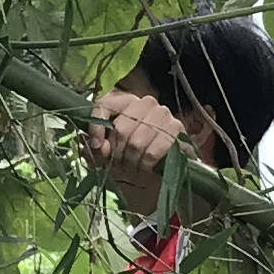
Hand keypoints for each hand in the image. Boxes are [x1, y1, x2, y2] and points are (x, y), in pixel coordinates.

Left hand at [83, 88, 184, 213]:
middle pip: (120, 128)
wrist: (164, 171)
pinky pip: (152, 152)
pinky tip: (145, 169)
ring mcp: (163, 114)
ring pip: (136, 142)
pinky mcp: (177, 129)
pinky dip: (144, 166)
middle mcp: (146, 103)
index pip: (105, 104)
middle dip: (116, 153)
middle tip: (119, 164)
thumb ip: (97, 149)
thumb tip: (99, 146)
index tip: (96, 146)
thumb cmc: (132, 158)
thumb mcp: (108, 154)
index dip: (96, 126)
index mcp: (126, 102)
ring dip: (131, 162)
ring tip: (132, 168)